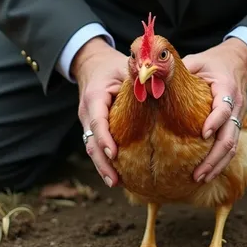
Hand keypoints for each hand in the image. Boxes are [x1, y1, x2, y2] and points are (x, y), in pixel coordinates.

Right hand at [72, 37, 127, 187]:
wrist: (91, 63)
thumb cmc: (110, 65)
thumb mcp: (123, 67)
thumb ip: (138, 77)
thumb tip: (160, 84)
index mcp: (94, 97)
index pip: (97, 121)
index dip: (104, 138)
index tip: (114, 153)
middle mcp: (87, 112)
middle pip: (91, 141)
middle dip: (102, 162)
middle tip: (115, 180)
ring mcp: (87, 121)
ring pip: (91, 147)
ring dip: (102, 166)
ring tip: (115, 183)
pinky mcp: (92, 127)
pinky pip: (96, 145)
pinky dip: (104, 160)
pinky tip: (116, 174)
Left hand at [182, 38, 246, 183]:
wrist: (237, 62)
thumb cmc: (212, 62)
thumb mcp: (197, 61)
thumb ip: (179, 70)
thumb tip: (154, 76)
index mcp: (227, 87)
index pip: (224, 107)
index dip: (215, 121)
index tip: (203, 134)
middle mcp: (236, 105)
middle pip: (230, 136)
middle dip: (215, 157)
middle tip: (198, 173)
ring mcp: (238, 117)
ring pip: (233, 146)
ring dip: (218, 164)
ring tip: (201, 178)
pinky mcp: (235, 125)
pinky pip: (231, 147)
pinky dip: (220, 161)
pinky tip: (207, 173)